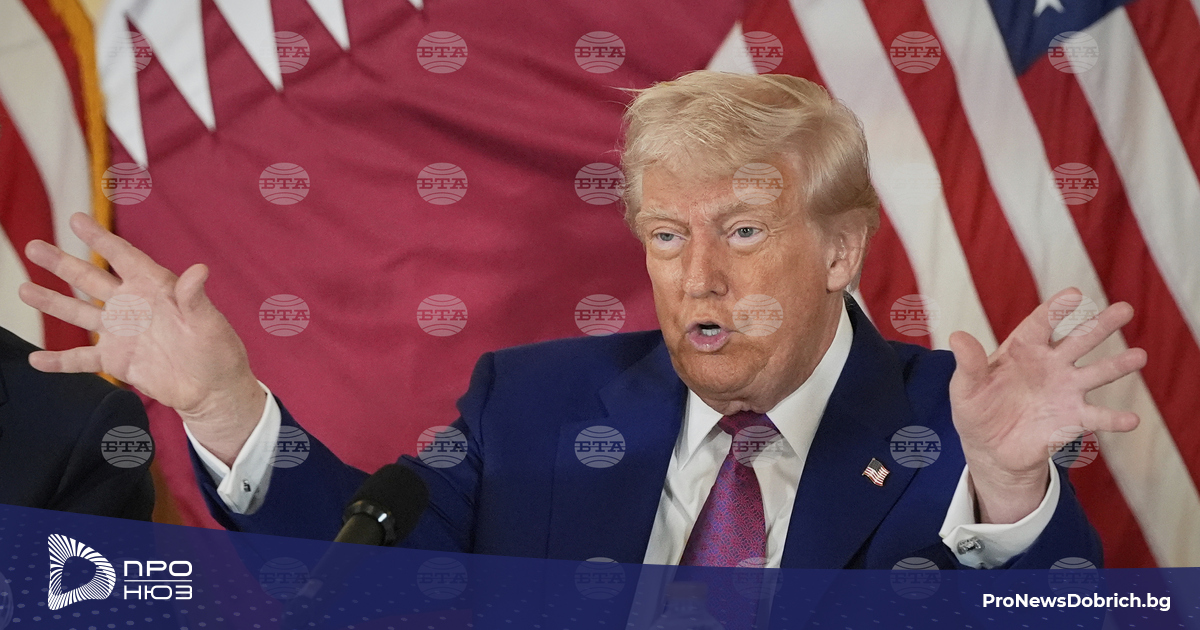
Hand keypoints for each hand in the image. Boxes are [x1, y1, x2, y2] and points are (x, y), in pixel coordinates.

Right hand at [19, 213, 264, 464]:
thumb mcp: (209, 322)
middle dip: (61, 263)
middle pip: (90, 278)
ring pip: (78, 313)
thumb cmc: (217, 350)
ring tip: (23, 289)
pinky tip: (36, 359)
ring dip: (51, 302)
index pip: (123, 257)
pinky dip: (59, 361)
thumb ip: (196, 298)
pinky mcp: (116, 360)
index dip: (99, 238)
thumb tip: (199, 270)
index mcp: (155, 288)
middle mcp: (132, 306)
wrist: (212, 389)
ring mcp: (121, 333)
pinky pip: (81, 359)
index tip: (76, 219)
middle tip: (33, 246)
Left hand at [948, 287, 1146, 523]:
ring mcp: (1065, 391)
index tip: (1073, 294)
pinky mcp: (1072, 419)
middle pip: (1079, 340)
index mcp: (1023, 350)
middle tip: (1125, 309)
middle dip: (1100, 325)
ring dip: (1117, 365)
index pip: (1041, 323)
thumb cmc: (976, 409)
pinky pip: (1097, 417)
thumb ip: (967, 364)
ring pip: (1096, 373)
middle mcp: (1051, 365)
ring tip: (1139, 356)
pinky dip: (1114, 419)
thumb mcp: (965, 387)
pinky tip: (1131, 420)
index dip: (1056, 309)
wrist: (988, 448)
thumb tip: (957, 336)